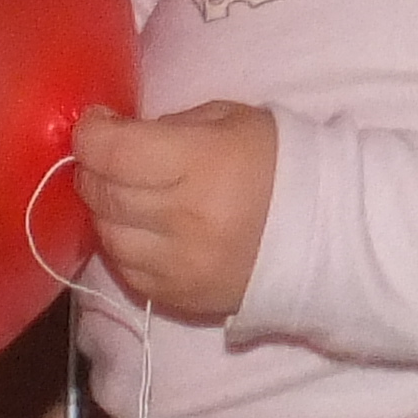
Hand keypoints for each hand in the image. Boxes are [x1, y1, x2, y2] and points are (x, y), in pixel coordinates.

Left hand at [71, 102, 277, 320]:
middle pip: (102, 193)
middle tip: (112, 158)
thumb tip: (120, 137)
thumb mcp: (228, 120)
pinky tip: (145, 230)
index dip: (90, 133)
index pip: (112, 151)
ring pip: (107, 236)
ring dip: (107, 211)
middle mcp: (183, 219)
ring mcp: (179, 265)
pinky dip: (126, 247)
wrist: (326, 233)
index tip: (97, 124)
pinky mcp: (179, 297)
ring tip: (129, 195)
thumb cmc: (276, 163)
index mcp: (200, 164)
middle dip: (95, 168)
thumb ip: (168, 126)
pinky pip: (126, 271)